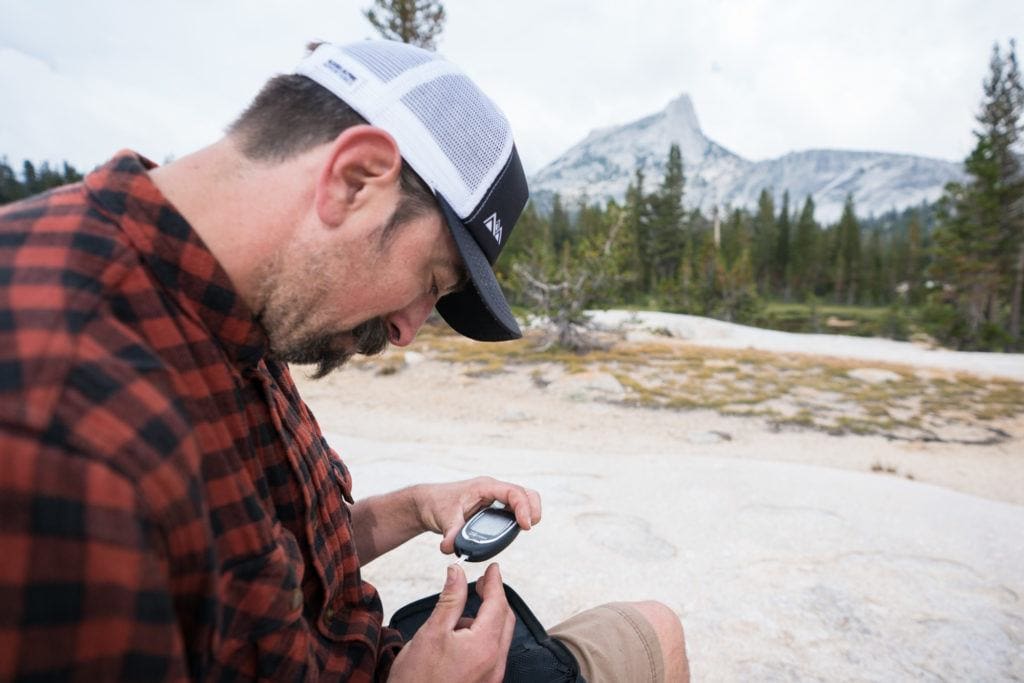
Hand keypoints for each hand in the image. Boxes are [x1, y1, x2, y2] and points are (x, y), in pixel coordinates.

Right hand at [388, 563, 514, 681]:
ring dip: (487, 620)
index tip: (492, 568)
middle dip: (496, 599)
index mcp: (484, 646)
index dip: (495, 582)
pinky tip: (460, 639)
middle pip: (505, 620)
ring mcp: (492, 677)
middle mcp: (495, 663)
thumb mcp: (432, 632)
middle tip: (482, 584)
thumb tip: (457, 572)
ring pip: (499, 638)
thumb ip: (450, 599)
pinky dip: (482, 638)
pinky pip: (492, 654)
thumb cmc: (416, 680)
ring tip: (459, 616)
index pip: (498, 604)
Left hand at [414, 477, 541, 554]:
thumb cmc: (437, 504)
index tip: (525, 525)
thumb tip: (451, 548)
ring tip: (525, 528)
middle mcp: (493, 490)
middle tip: (529, 526)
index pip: (512, 492)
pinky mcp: (494, 508)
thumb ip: (450, 534)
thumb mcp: (443, 519)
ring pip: (522, 500)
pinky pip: (514, 509)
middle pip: (524, 493)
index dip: (523, 507)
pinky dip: (520, 517)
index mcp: (484, 487)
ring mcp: (495, 498)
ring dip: (528, 512)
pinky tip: (516, 530)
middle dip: (532, 508)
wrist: (428, 502)